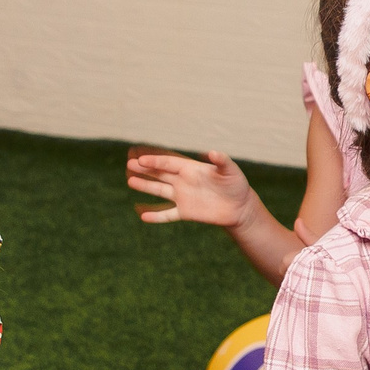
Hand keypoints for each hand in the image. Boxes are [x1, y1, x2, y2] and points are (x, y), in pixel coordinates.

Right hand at [126, 148, 256, 230]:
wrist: (240, 207)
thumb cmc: (236, 185)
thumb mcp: (231, 171)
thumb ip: (222, 161)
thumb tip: (213, 153)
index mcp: (191, 169)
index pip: (169, 163)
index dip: (155, 161)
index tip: (141, 160)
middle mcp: (183, 181)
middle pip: (160, 174)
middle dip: (145, 169)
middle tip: (129, 164)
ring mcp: (182, 197)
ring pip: (160, 191)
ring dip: (145, 187)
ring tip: (130, 181)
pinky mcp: (185, 212)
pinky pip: (168, 214)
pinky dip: (156, 216)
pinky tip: (144, 216)